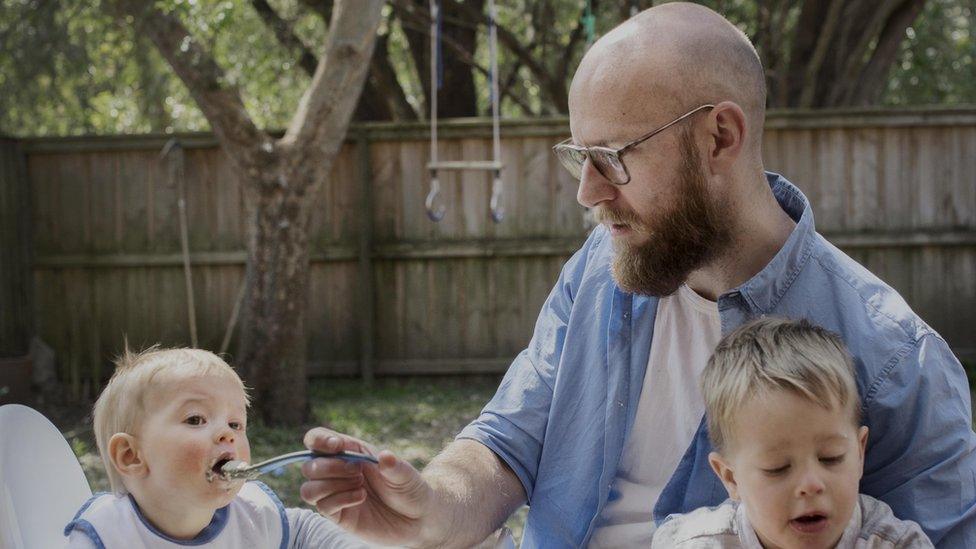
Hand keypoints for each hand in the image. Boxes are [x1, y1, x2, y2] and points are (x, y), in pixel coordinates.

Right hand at [300, 428, 433, 545]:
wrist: (417, 518)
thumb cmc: (409, 489)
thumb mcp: (406, 474)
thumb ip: (395, 465)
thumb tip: (385, 456)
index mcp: (350, 451)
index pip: (317, 439)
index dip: (319, 440)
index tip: (337, 446)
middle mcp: (338, 472)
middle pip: (310, 465)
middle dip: (331, 467)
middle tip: (358, 472)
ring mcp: (336, 494)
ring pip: (308, 488)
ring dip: (332, 485)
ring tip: (360, 485)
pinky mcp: (338, 514)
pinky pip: (322, 506)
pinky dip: (340, 500)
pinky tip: (361, 497)